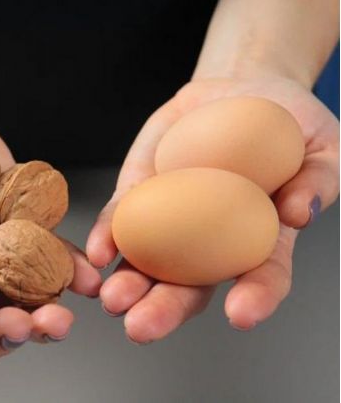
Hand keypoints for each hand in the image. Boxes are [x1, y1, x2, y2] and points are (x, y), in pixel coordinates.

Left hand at [86, 77, 338, 342]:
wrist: (240, 89)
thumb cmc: (287, 123)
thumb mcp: (321, 144)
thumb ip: (318, 178)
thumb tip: (299, 212)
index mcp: (260, 234)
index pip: (261, 273)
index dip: (255, 296)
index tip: (242, 315)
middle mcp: (212, 237)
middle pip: (190, 283)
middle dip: (165, 308)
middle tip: (142, 327)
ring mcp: (173, 217)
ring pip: (148, 260)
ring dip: (128, 283)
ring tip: (113, 299)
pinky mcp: (143, 189)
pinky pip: (123, 216)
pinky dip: (108, 234)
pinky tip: (98, 252)